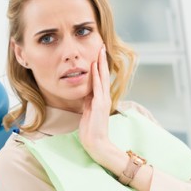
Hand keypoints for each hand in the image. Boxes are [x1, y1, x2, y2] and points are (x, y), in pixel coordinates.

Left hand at [79, 45, 111, 163]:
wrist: (96, 143)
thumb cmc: (91, 130)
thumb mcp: (88, 111)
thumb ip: (88, 101)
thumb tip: (85, 92)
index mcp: (101, 99)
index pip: (100, 79)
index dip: (99, 66)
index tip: (97, 54)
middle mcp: (104, 98)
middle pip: (104, 75)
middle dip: (102, 61)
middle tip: (101, 47)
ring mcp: (103, 101)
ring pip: (102, 78)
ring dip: (100, 65)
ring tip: (100, 52)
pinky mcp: (100, 105)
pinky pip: (97, 88)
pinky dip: (97, 77)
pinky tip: (95, 68)